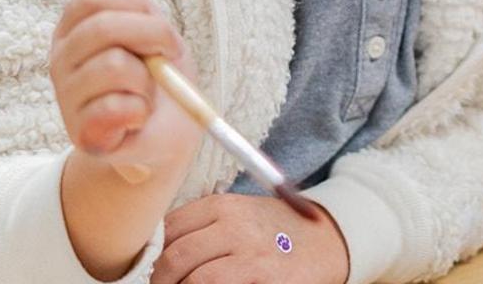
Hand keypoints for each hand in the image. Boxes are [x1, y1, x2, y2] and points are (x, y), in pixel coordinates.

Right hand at [51, 0, 202, 181]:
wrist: (167, 137)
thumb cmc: (158, 79)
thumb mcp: (145, 24)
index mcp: (73, 31)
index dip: (138, 11)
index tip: (159, 32)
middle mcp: (60, 62)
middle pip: (103, 27)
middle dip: (151, 39)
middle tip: (162, 61)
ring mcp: (67, 99)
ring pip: (115, 66)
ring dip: (147, 82)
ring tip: (145, 94)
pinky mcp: (82, 134)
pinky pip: (116, 107)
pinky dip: (141, 111)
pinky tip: (137, 118)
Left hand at [153, 194, 348, 283]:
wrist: (330, 242)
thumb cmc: (278, 233)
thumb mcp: (242, 215)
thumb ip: (205, 226)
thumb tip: (157, 248)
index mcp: (222, 206)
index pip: (167, 229)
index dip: (153, 254)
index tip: (153, 268)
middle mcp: (234, 225)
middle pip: (174, 257)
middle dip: (161, 280)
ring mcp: (249, 252)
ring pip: (191, 279)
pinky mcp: (263, 275)